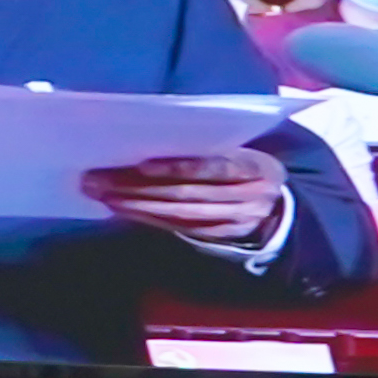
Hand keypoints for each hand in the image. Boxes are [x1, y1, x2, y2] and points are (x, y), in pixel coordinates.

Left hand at [85, 150, 286, 243]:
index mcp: (256, 166)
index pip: (214, 167)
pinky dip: (148, 219)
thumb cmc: (246, 168)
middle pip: (187, 193)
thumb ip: (211, 148)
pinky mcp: (218, 238)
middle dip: (140, 187)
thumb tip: (154, 139)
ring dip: (136, 206)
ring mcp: (234, 221)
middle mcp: (248, 196)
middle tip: (102, 179)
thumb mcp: (242, 150)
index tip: (142, 165)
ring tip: (104, 195)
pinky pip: (178, 229)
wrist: (275, 209)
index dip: (178, 167)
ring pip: (179, 214)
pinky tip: (123, 210)